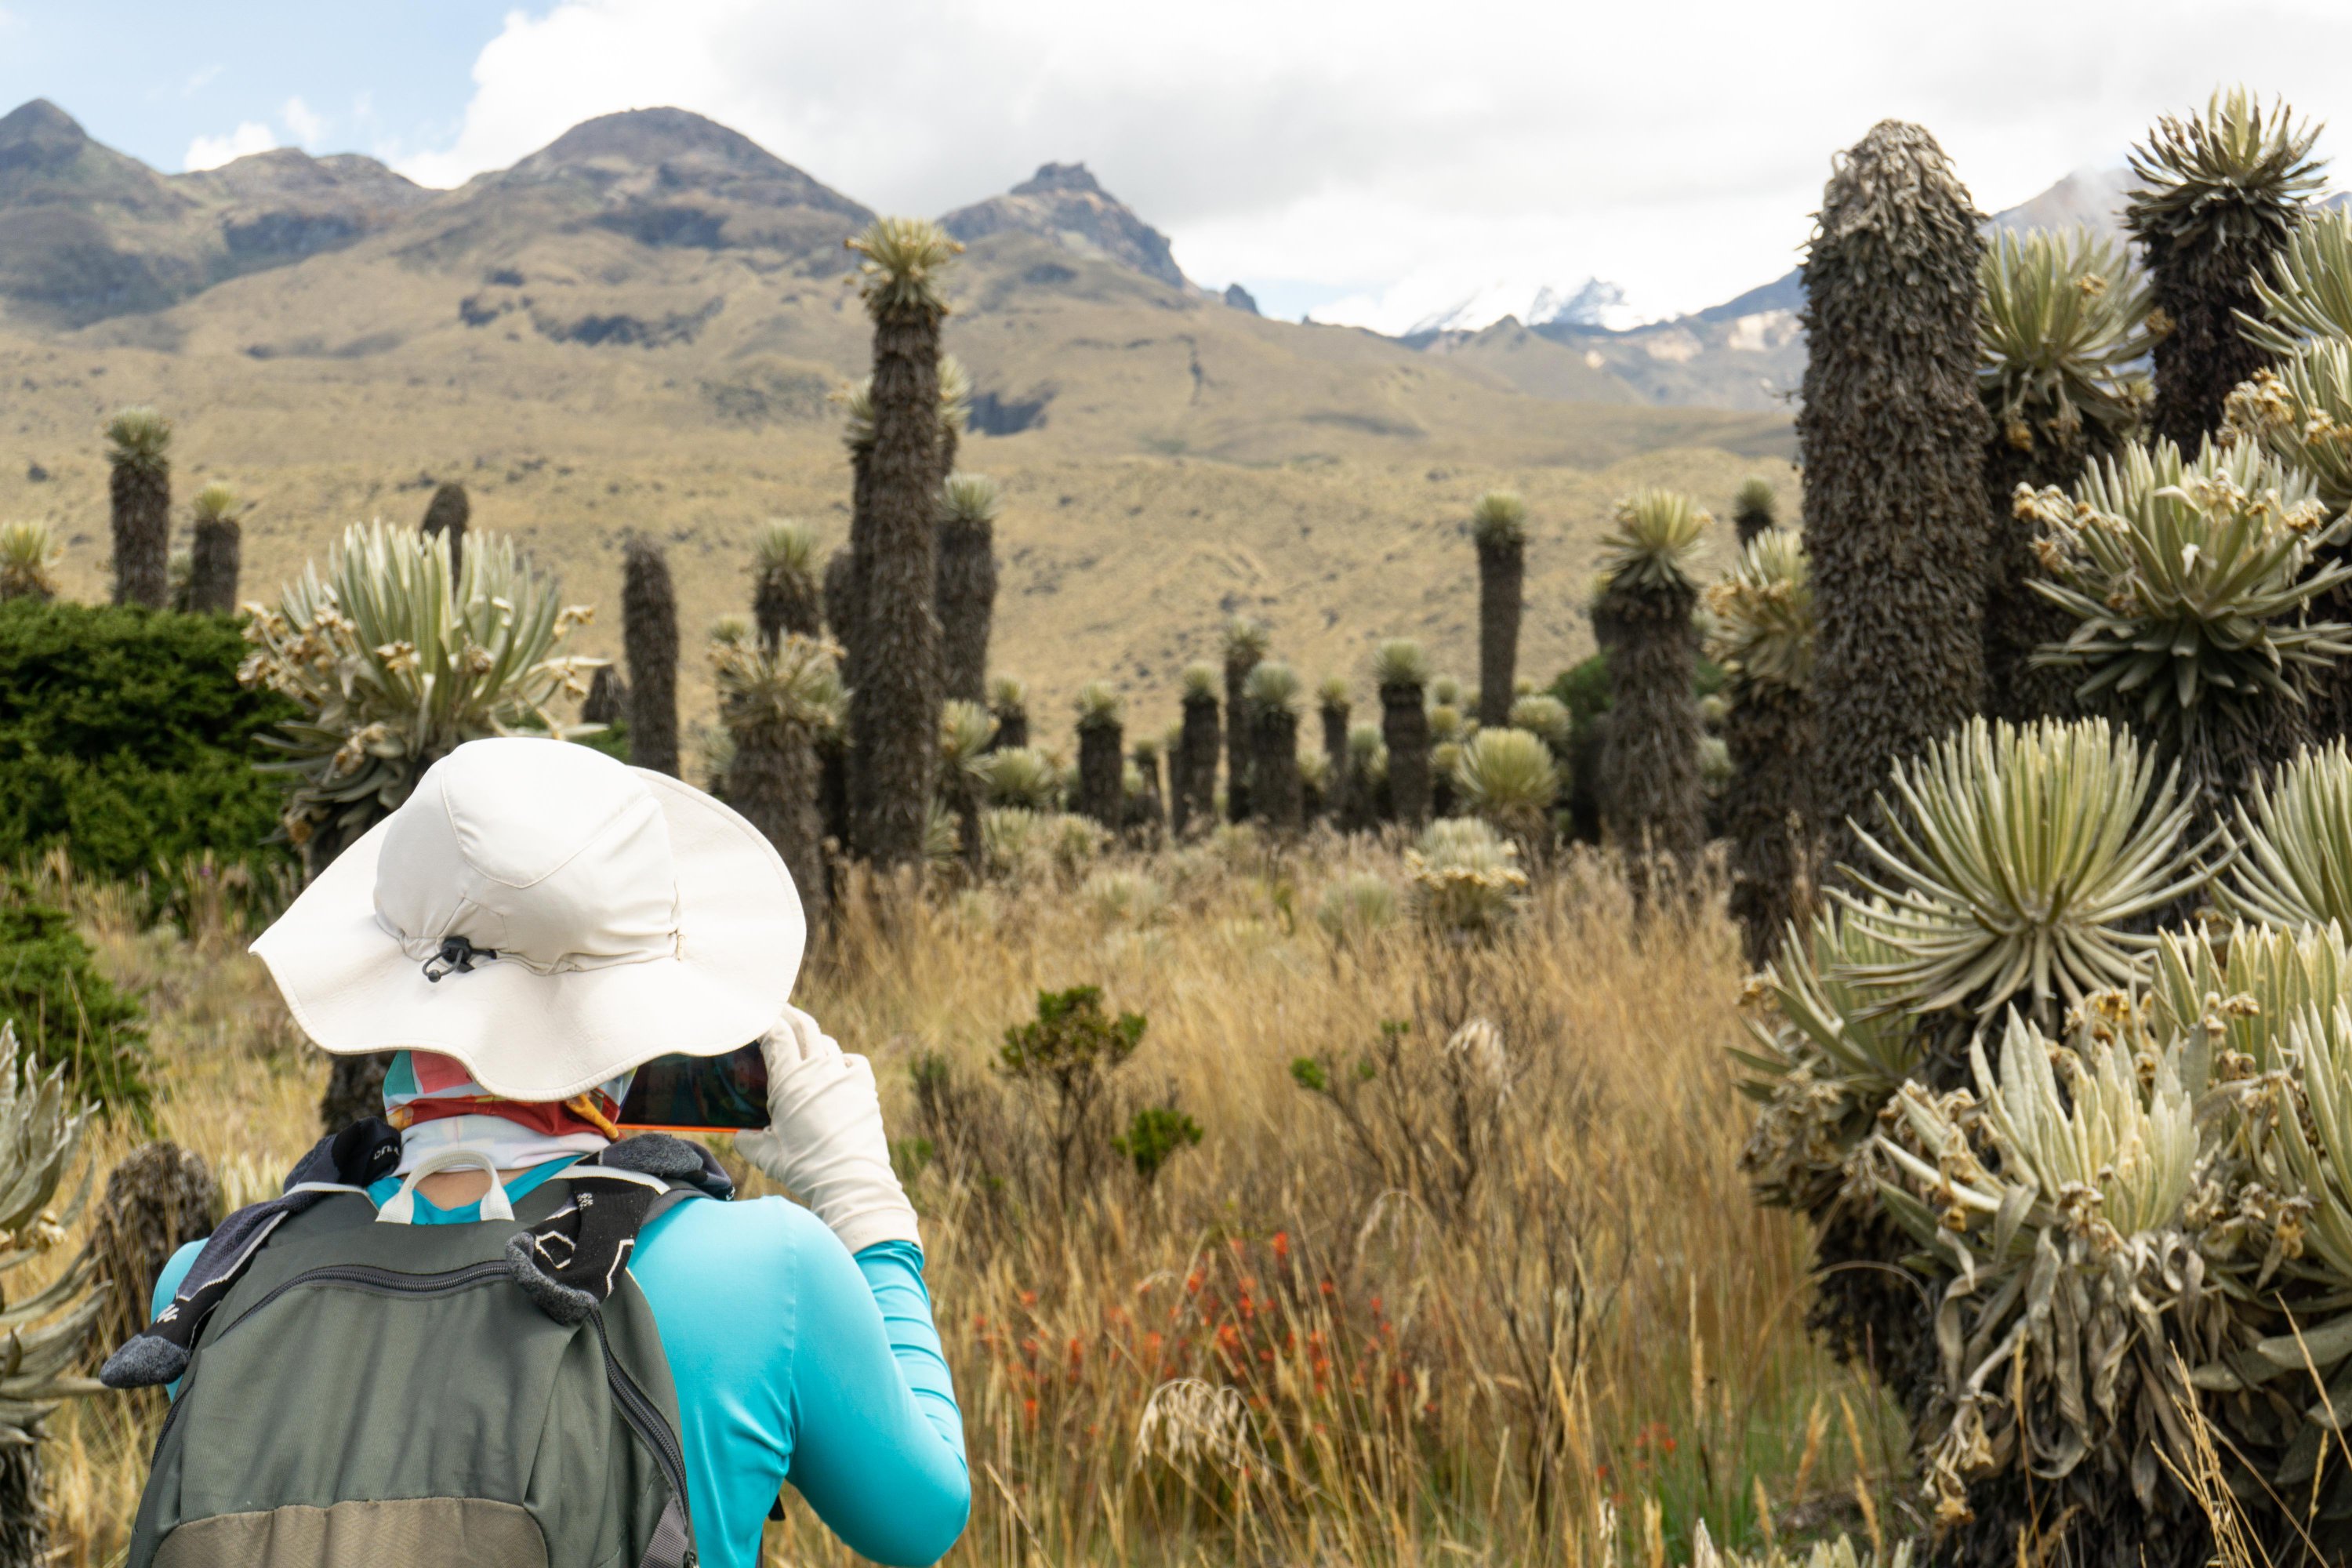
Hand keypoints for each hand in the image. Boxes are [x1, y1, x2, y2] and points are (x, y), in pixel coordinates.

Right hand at [735, 1005, 921, 1255]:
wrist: (850, 1180)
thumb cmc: (804, 1168)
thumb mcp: (766, 1155)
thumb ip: (747, 1140)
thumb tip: (739, 1136)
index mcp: (790, 1081)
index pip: (776, 1034)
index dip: (764, 1020)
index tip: (756, 1015)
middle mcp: (818, 1070)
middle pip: (803, 1026)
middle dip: (788, 1013)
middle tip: (777, 1009)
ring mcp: (844, 1076)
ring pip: (827, 1044)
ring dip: (813, 1041)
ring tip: (803, 1046)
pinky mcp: (865, 1087)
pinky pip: (852, 1061)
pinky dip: (841, 1061)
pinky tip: (836, 1070)